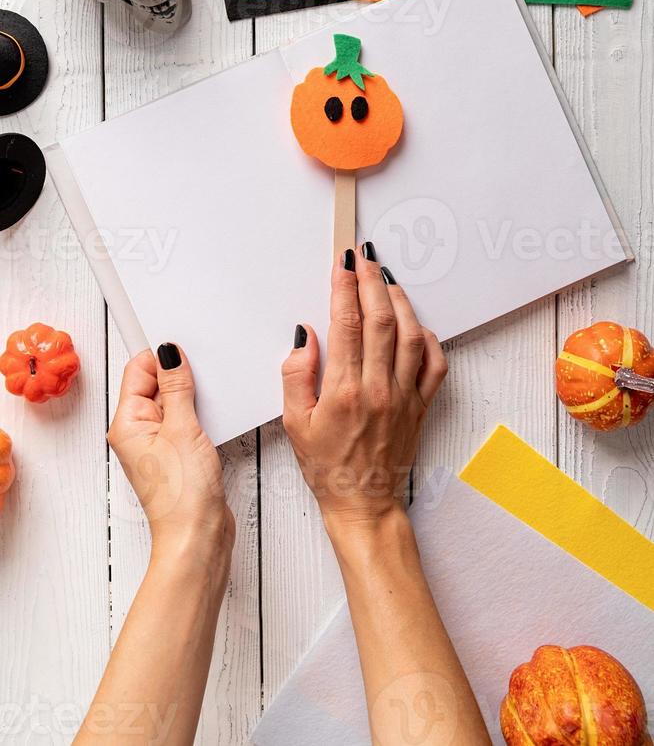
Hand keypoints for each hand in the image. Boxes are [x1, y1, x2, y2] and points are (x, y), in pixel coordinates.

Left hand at [108, 345, 234, 568]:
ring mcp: (159, 443)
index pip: (137, 371)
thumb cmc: (182, 495)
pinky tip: (214, 417)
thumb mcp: (183, 428)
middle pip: (156, 384)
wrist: (198, 537)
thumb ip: (177, 387)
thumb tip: (169, 353)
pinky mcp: (178, 453)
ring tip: (208, 404)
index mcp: (127, 422)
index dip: (160, 356)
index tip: (185, 346)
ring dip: (193, 397)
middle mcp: (139, 431)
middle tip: (202, 375)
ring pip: (175, 402)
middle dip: (181, 376)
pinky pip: (187, 420)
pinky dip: (201, 414)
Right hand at [282, 243, 446, 534]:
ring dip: (399, 301)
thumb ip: (296, 375)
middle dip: (372, 281)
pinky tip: (415, 324)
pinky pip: (434, 363)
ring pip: (410, 334)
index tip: (342, 264)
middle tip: (364, 257)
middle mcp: (379, 388)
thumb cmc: (326, 466)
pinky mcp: (421, 405)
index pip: (347, 323)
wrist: (363, 503)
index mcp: (344, 391)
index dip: (344, 287)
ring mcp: (404, 396)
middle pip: (380, 319)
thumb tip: (306, 335)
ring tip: (386, 279)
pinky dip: (428, 337)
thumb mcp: (294, 423)